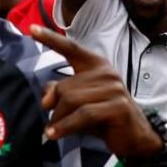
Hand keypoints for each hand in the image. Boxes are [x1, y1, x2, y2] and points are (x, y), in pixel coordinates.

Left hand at [30, 26, 162, 160]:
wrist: (135, 138)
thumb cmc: (104, 117)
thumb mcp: (79, 102)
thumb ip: (62, 93)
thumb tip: (46, 97)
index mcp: (96, 65)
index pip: (71, 48)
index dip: (50, 38)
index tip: (31, 29)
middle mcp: (106, 72)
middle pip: (64, 86)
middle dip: (54, 107)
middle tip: (50, 122)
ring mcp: (114, 88)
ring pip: (71, 100)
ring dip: (59, 120)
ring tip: (52, 132)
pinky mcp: (118, 106)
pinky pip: (83, 115)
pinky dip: (65, 127)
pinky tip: (54, 135)